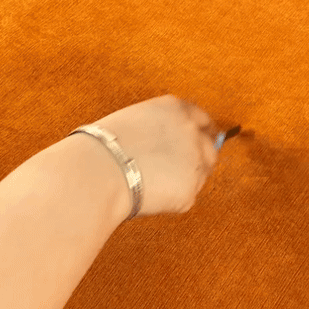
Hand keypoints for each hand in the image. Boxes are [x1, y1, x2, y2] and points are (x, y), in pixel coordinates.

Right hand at [96, 94, 219, 216]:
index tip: (202, 139)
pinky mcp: (190, 191)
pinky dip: (173, 199)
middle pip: (210, 147)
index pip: (201, 118)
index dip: (202, 131)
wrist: (98, 171)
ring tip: (157, 184)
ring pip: (202, 173)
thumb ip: (159, 127)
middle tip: (179, 170)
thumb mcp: (134, 120)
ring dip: (187, 178)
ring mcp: (194, 161)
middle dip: (200, 157)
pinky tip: (152, 196)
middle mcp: (191, 131)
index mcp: (175, 109)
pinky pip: (187, 196)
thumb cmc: (103, 145)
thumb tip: (166, 143)